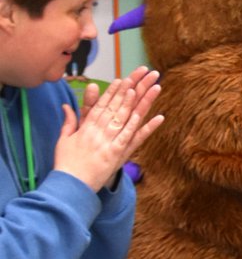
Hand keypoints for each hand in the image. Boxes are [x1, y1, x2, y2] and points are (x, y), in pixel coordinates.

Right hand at [54, 66, 162, 190]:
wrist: (70, 185)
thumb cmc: (66, 163)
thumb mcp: (65, 138)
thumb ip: (70, 121)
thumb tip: (67, 105)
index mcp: (88, 126)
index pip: (104, 104)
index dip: (115, 90)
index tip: (124, 78)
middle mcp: (100, 130)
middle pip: (119, 105)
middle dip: (133, 87)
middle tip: (146, 74)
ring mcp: (111, 141)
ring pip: (129, 117)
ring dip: (143, 101)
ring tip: (154, 87)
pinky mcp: (119, 154)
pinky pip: (136, 138)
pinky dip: (147, 128)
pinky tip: (159, 117)